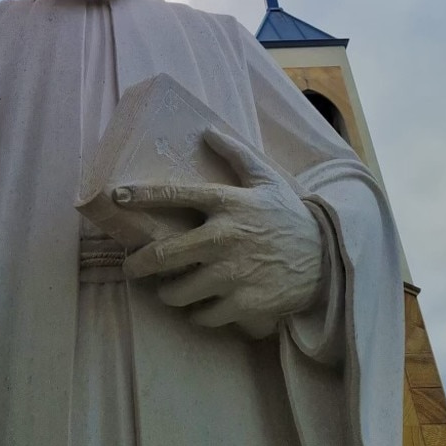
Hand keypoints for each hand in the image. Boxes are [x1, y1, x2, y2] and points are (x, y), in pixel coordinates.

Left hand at [119, 131, 325, 335]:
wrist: (328, 260)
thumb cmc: (289, 216)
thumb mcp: (266, 180)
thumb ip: (236, 155)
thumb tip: (208, 130)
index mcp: (228, 204)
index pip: (175, 195)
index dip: (142, 196)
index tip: (117, 197)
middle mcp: (224, 238)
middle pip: (164, 254)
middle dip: (138, 264)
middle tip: (129, 267)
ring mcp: (233, 274)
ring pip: (178, 291)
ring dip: (166, 293)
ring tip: (166, 290)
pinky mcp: (244, 304)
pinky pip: (204, 315)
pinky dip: (197, 314)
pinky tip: (199, 307)